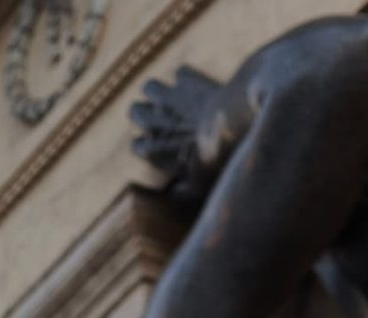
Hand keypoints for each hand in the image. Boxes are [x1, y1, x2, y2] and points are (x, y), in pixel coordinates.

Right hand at [129, 67, 229, 215]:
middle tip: (160, 119)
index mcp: (155, 149)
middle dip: (145, 113)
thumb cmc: (217, 162)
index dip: (146, 145)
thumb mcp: (200, 186)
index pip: (136, 145)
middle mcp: (156, 121)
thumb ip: (184, 191)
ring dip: (159, 91)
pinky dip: (188, 79)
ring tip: (172, 98)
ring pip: (150, 86)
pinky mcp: (189, 80)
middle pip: (134, 111)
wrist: (233, 125)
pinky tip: (198, 87)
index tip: (158, 148)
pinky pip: (180, 73)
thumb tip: (176, 193)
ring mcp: (171, 97)